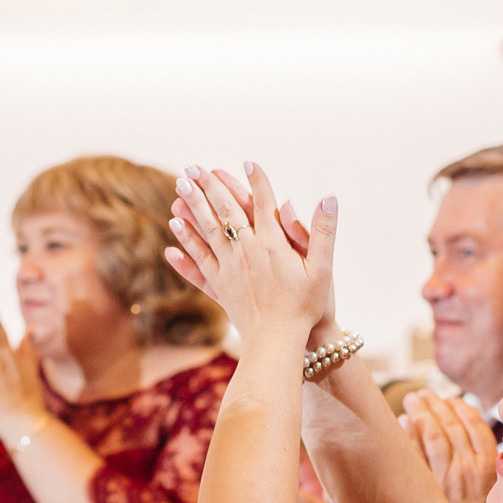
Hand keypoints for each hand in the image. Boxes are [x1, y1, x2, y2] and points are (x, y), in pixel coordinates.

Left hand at [164, 163, 336, 342]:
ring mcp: (229, 268)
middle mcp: (246, 251)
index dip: (256, 181)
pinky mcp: (219, 286)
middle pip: (225, 211)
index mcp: (272, 244)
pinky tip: (173, 232)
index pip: (263, 203)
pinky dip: (185, 245)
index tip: (248, 161)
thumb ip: (323, 232)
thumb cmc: (305, 306)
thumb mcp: (323, 269)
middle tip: (194, 166)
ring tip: (180, 187)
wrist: (278, 341)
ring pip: (207, 230)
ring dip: (192, 207)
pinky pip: (198, 261)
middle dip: (209, 186)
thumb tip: (329, 199)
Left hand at [400, 390, 498, 502]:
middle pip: (450, 425)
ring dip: (422, 412)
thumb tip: (468, 431)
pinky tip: (403, 421)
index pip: (474, 426)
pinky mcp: (427, 487)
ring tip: (412, 400)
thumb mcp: (489, 490)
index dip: (460, 408)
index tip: (450, 399)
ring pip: (433, 434)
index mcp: (486, 466)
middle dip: (435, 405)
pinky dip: (409, 435)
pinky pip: (416, 454)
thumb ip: (483, 461)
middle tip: (422, 394)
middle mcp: (467, 468)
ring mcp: (446, 477)